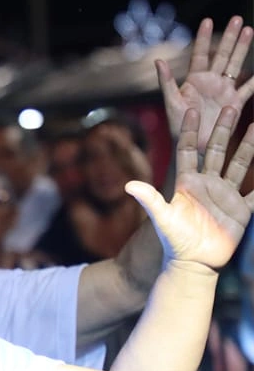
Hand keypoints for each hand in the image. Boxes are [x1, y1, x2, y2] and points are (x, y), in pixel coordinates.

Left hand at [127, 107, 253, 269]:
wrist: (194, 263)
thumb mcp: (162, 217)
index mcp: (188, 181)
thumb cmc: (175, 240)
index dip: (191, 130)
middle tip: (232, 107)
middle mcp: (208, 183)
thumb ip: (149, 199)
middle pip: (218, 150)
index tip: (193, 109)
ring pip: (239, 165)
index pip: (189, 149)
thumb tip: (128, 185)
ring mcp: (226, 195)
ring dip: (248, 146)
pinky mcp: (241, 210)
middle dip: (224, 129)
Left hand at [156, 16, 253, 145]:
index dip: (204, 37)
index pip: (201, 53)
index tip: (208, 20)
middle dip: (230, 37)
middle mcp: (211, 81)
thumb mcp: (171, 102)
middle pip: (222, 54)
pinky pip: (247, 89)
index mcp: (194, 79)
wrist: (194, 146)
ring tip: (250, 31)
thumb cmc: (178, 125)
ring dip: (243, 49)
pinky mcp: (235, 103)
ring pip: (236, 65)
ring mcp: (224, 91)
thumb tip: (157, 60)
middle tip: (238, 19)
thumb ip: (166, 81)